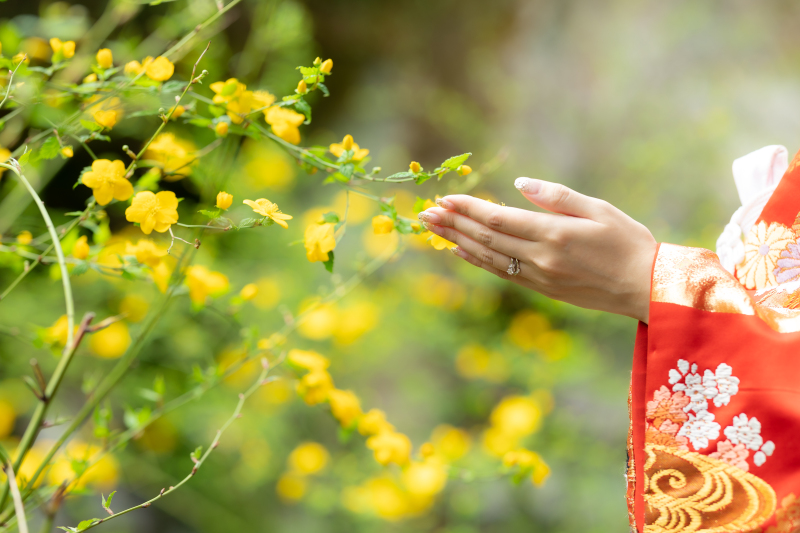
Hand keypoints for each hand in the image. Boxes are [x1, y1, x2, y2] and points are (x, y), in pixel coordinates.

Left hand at [418, 178, 657, 322]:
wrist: (647, 289)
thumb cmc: (629, 243)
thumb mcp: (599, 210)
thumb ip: (557, 196)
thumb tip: (521, 184)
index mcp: (554, 235)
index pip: (499, 220)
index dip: (468, 209)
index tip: (444, 199)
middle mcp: (540, 258)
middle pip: (486, 238)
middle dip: (453, 223)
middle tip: (426, 213)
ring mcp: (538, 277)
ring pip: (488, 257)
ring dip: (457, 241)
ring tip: (433, 230)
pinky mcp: (541, 288)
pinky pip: (501, 272)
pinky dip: (477, 260)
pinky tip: (460, 250)